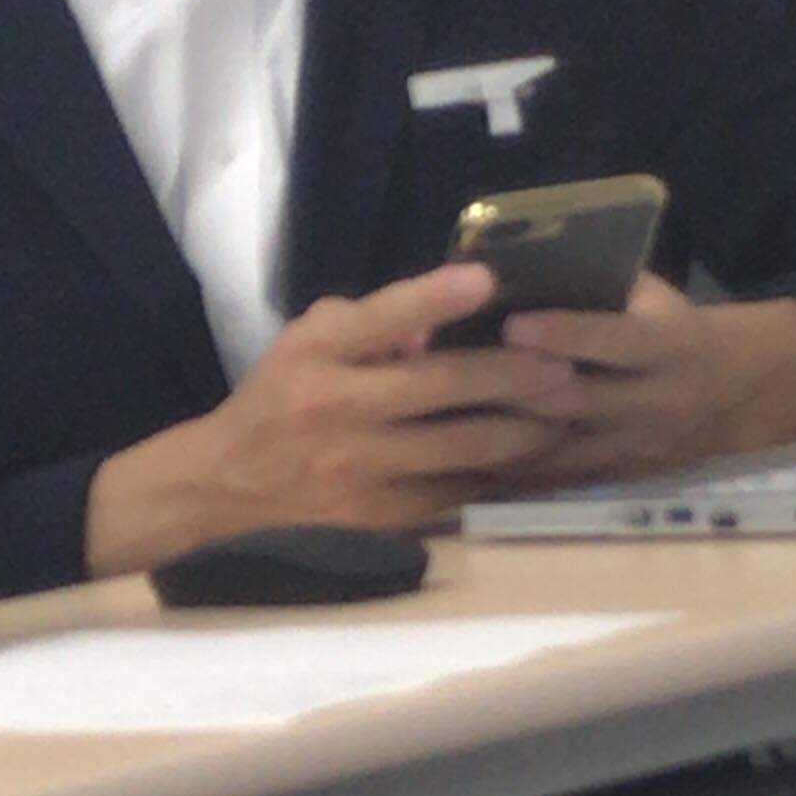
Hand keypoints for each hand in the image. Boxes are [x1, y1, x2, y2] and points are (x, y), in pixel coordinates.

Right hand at [84, 261, 562, 572]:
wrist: (226, 490)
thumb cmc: (278, 401)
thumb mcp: (306, 343)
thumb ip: (369, 323)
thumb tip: (437, 323)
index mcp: (315, 357)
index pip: (380, 319)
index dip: (434, 299)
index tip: (487, 279)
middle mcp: (337, 411)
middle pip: (439, 389)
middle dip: (512, 375)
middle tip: (566, 364)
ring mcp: (360, 471)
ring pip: (461, 448)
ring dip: (523, 429)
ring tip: (569, 410)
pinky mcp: (379, 517)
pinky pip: (456, 491)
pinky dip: (500, 474)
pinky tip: (537, 458)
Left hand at [473, 275, 795, 484]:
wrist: (741, 395)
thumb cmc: (679, 330)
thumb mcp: (659, 298)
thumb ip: (605, 288)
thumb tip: (523, 267)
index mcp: (669, 347)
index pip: (614, 342)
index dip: (565, 334)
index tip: (513, 323)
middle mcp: (651, 404)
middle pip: (575, 403)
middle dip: (514, 391)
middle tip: (452, 374)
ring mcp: (632, 450)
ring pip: (557, 450)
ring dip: (499, 437)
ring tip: (441, 418)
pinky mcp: (614, 480)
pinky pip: (554, 480)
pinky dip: (507, 471)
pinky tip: (459, 459)